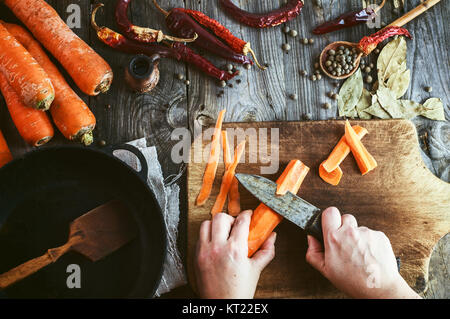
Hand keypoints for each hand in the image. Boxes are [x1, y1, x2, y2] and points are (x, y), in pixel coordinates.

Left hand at [194, 210, 275, 298]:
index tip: (249, 215)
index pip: (241, 221)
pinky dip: (207, 235)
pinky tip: (215, 243)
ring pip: (206, 223)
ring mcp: (205, 251)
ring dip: (215, 225)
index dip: (247, 214)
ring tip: (223, 233)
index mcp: (235, 250)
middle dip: (230, 218)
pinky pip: (199, 236)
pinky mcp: (196, 256)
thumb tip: (272, 236)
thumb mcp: (256, 269)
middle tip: (235, 225)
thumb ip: (266, 250)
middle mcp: (218, 248)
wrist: (222, 305)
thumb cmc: (239, 291)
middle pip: (221, 217)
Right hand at [306, 207, 420, 298]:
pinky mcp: (380, 235)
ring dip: (357, 236)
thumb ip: (314, 252)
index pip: (329, 212)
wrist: (379, 288)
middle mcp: (350, 232)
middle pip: (345, 217)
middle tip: (345, 242)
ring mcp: (366, 233)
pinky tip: (369, 255)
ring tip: (359, 253)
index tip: (331, 225)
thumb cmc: (353, 281)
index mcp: (334, 238)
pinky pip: (371, 233)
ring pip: (359, 228)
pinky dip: (370, 242)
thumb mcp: (326, 270)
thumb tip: (311, 239)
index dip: (329, 218)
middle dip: (344, 227)